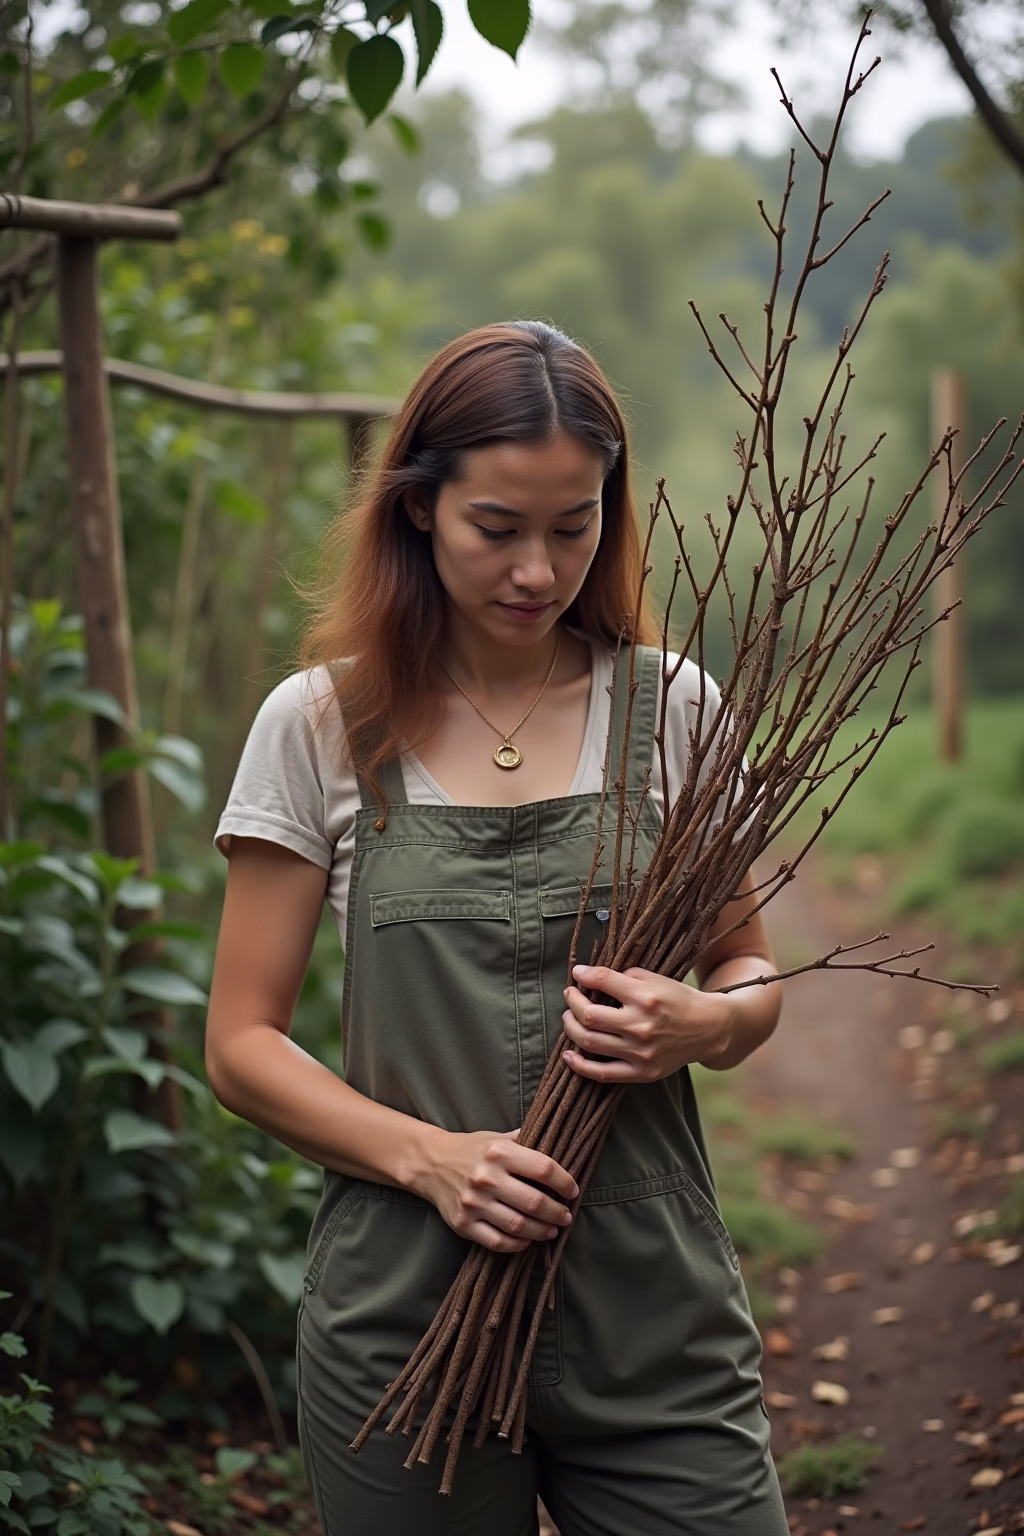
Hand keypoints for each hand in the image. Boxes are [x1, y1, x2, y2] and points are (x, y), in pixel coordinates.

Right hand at [416, 1128, 577, 1253]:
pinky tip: (527, 1240)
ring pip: (519, 1226)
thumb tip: (559, 1141)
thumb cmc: (471, 1149)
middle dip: (557, 1212)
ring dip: (542, 1231)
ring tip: (552, 1230)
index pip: (543, 1169)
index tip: (572, 1191)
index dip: (564, 1182)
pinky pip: (498, 1242)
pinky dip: (518, 1245)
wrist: (430, 1162)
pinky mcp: (463, 1224)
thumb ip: (526, 1141)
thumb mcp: (497, 1137)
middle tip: (566, 1216)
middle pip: (535, 1202)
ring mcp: (474, 1203)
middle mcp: (487, 1178)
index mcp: (499, 1152)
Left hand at [561, 964, 733, 1083]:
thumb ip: (624, 976)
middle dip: (572, 1003)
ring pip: (590, 1042)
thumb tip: (589, 976)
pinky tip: (569, 1055)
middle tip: (570, 996)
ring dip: (571, 1027)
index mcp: (646, 998)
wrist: (709, 1029)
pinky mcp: (642, 1073)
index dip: (584, 976)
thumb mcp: (656, 979)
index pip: (604, 982)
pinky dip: (580, 1065)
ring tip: (570, 1018)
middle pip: (590, 1016)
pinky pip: (602, 1074)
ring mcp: (641, 1053)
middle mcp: (642, 1026)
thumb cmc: (678, 1000)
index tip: (577, 974)